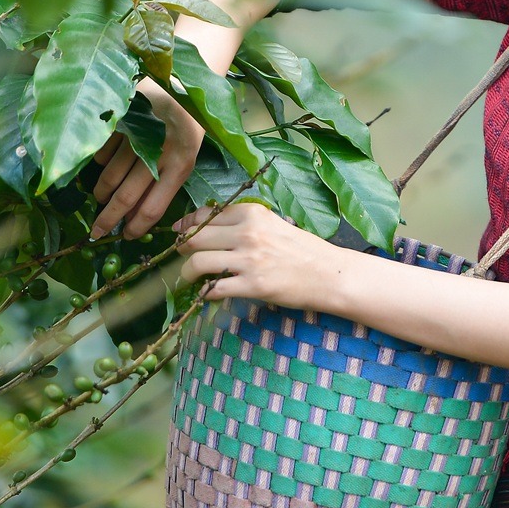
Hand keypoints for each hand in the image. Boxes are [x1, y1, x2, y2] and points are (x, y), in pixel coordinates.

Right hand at [90, 80, 204, 239]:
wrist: (184, 82)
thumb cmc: (188, 126)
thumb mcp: (186, 156)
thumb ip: (164, 185)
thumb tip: (134, 217)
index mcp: (181, 164)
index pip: (153, 207)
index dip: (136, 227)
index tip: (125, 236)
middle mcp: (158, 152)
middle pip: (126, 197)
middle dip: (108, 219)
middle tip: (97, 232)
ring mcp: (137, 136)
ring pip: (110, 176)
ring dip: (102, 193)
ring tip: (101, 199)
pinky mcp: (122, 121)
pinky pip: (103, 152)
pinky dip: (100, 162)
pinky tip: (104, 164)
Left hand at [173, 201, 343, 309]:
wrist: (329, 274)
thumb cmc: (303, 250)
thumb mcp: (274, 225)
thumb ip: (245, 223)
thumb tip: (209, 227)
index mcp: (253, 214)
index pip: (207, 214)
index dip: (187, 224)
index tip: (179, 231)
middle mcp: (248, 233)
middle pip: (195, 237)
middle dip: (181, 247)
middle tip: (179, 255)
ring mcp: (249, 260)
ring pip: (198, 262)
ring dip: (186, 272)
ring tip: (188, 278)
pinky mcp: (252, 285)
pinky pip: (213, 288)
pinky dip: (204, 293)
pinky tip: (206, 294)